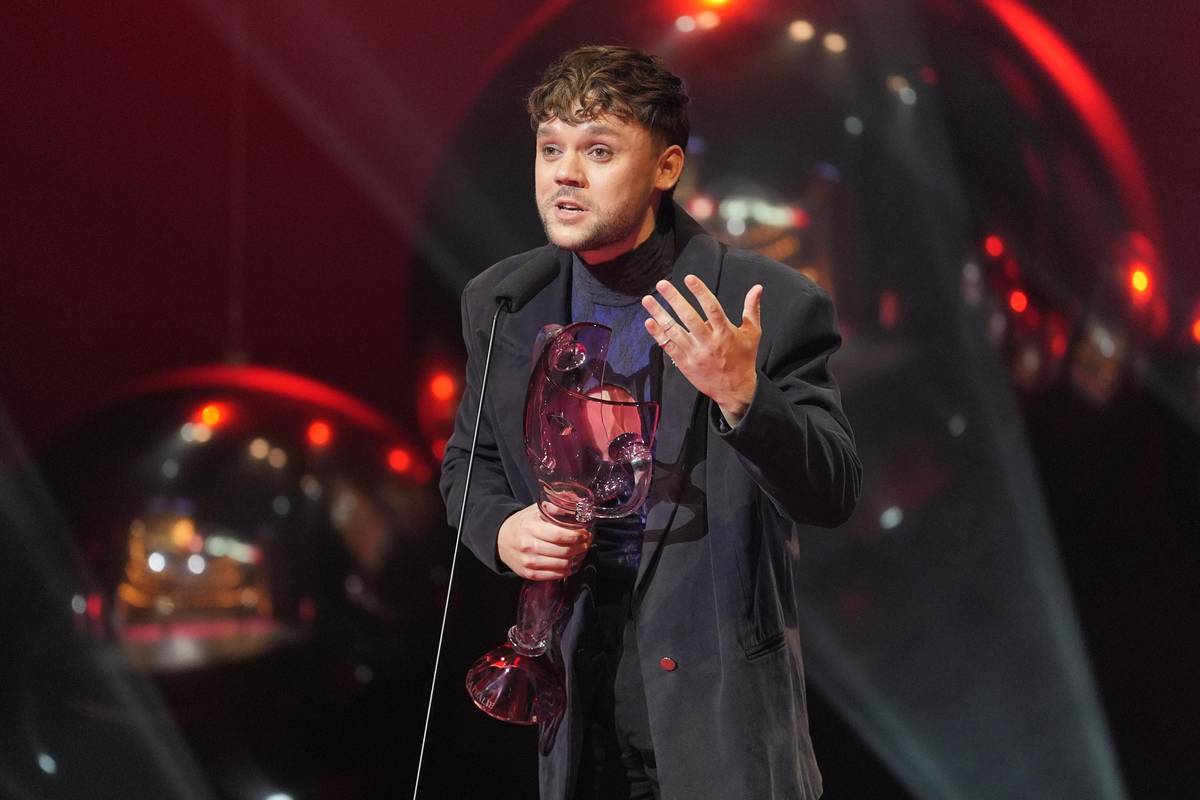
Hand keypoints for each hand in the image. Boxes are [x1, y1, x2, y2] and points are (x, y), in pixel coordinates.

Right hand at [497, 504, 592, 579]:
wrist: (500, 540)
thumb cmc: (522, 524)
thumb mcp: (535, 510)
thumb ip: (555, 505)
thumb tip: (575, 501)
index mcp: (530, 528)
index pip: (558, 535)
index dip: (576, 535)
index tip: (585, 533)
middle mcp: (528, 546)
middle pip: (563, 551)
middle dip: (580, 547)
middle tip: (587, 542)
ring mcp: (528, 562)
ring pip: (561, 565)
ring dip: (576, 559)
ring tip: (580, 551)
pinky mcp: (529, 574)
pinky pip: (554, 575)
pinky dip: (566, 570)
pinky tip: (569, 562)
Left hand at [642, 275, 762, 424]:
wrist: (735, 390)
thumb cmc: (744, 359)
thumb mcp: (753, 334)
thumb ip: (752, 309)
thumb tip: (757, 287)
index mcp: (725, 333)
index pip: (712, 308)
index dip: (700, 292)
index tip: (688, 278)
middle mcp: (708, 343)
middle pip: (689, 318)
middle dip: (674, 299)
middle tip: (662, 283)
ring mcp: (695, 354)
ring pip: (674, 331)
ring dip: (659, 314)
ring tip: (647, 299)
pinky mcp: (685, 364)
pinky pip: (669, 347)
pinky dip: (658, 335)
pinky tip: (649, 322)